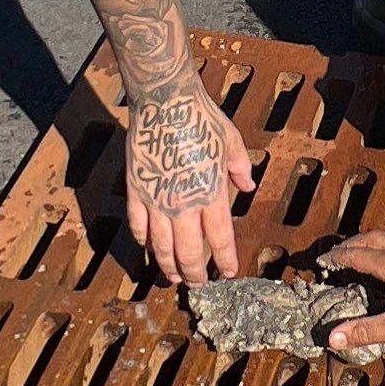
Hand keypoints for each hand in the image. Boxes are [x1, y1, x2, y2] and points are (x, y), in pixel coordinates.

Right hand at [125, 80, 254, 285]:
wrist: (165, 102)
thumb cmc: (201, 118)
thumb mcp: (231, 142)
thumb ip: (240, 168)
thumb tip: (248, 185)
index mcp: (211, 193)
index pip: (220, 238)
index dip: (225, 260)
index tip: (229, 273)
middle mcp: (184, 203)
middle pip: (189, 252)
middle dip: (195, 273)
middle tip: (199, 284)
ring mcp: (157, 200)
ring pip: (161, 246)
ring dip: (168, 266)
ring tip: (174, 277)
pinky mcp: (136, 191)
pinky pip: (137, 226)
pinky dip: (143, 241)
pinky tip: (148, 248)